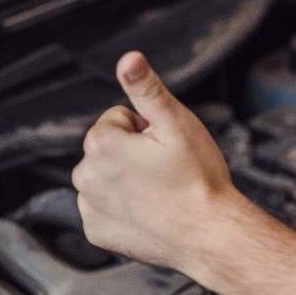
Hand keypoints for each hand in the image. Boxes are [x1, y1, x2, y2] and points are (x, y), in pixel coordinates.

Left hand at [70, 51, 248, 272]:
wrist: (210, 236)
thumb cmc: (198, 179)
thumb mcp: (176, 122)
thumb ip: (146, 88)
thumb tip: (128, 58)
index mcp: (101, 142)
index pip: (117, 119)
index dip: (145, 130)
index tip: (164, 148)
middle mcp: (85, 174)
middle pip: (107, 148)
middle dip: (131, 153)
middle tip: (164, 171)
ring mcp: (89, 206)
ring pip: (104, 178)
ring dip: (123, 180)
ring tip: (158, 192)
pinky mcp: (96, 232)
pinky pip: (104, 209)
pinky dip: (121, 209)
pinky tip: (147, 213)